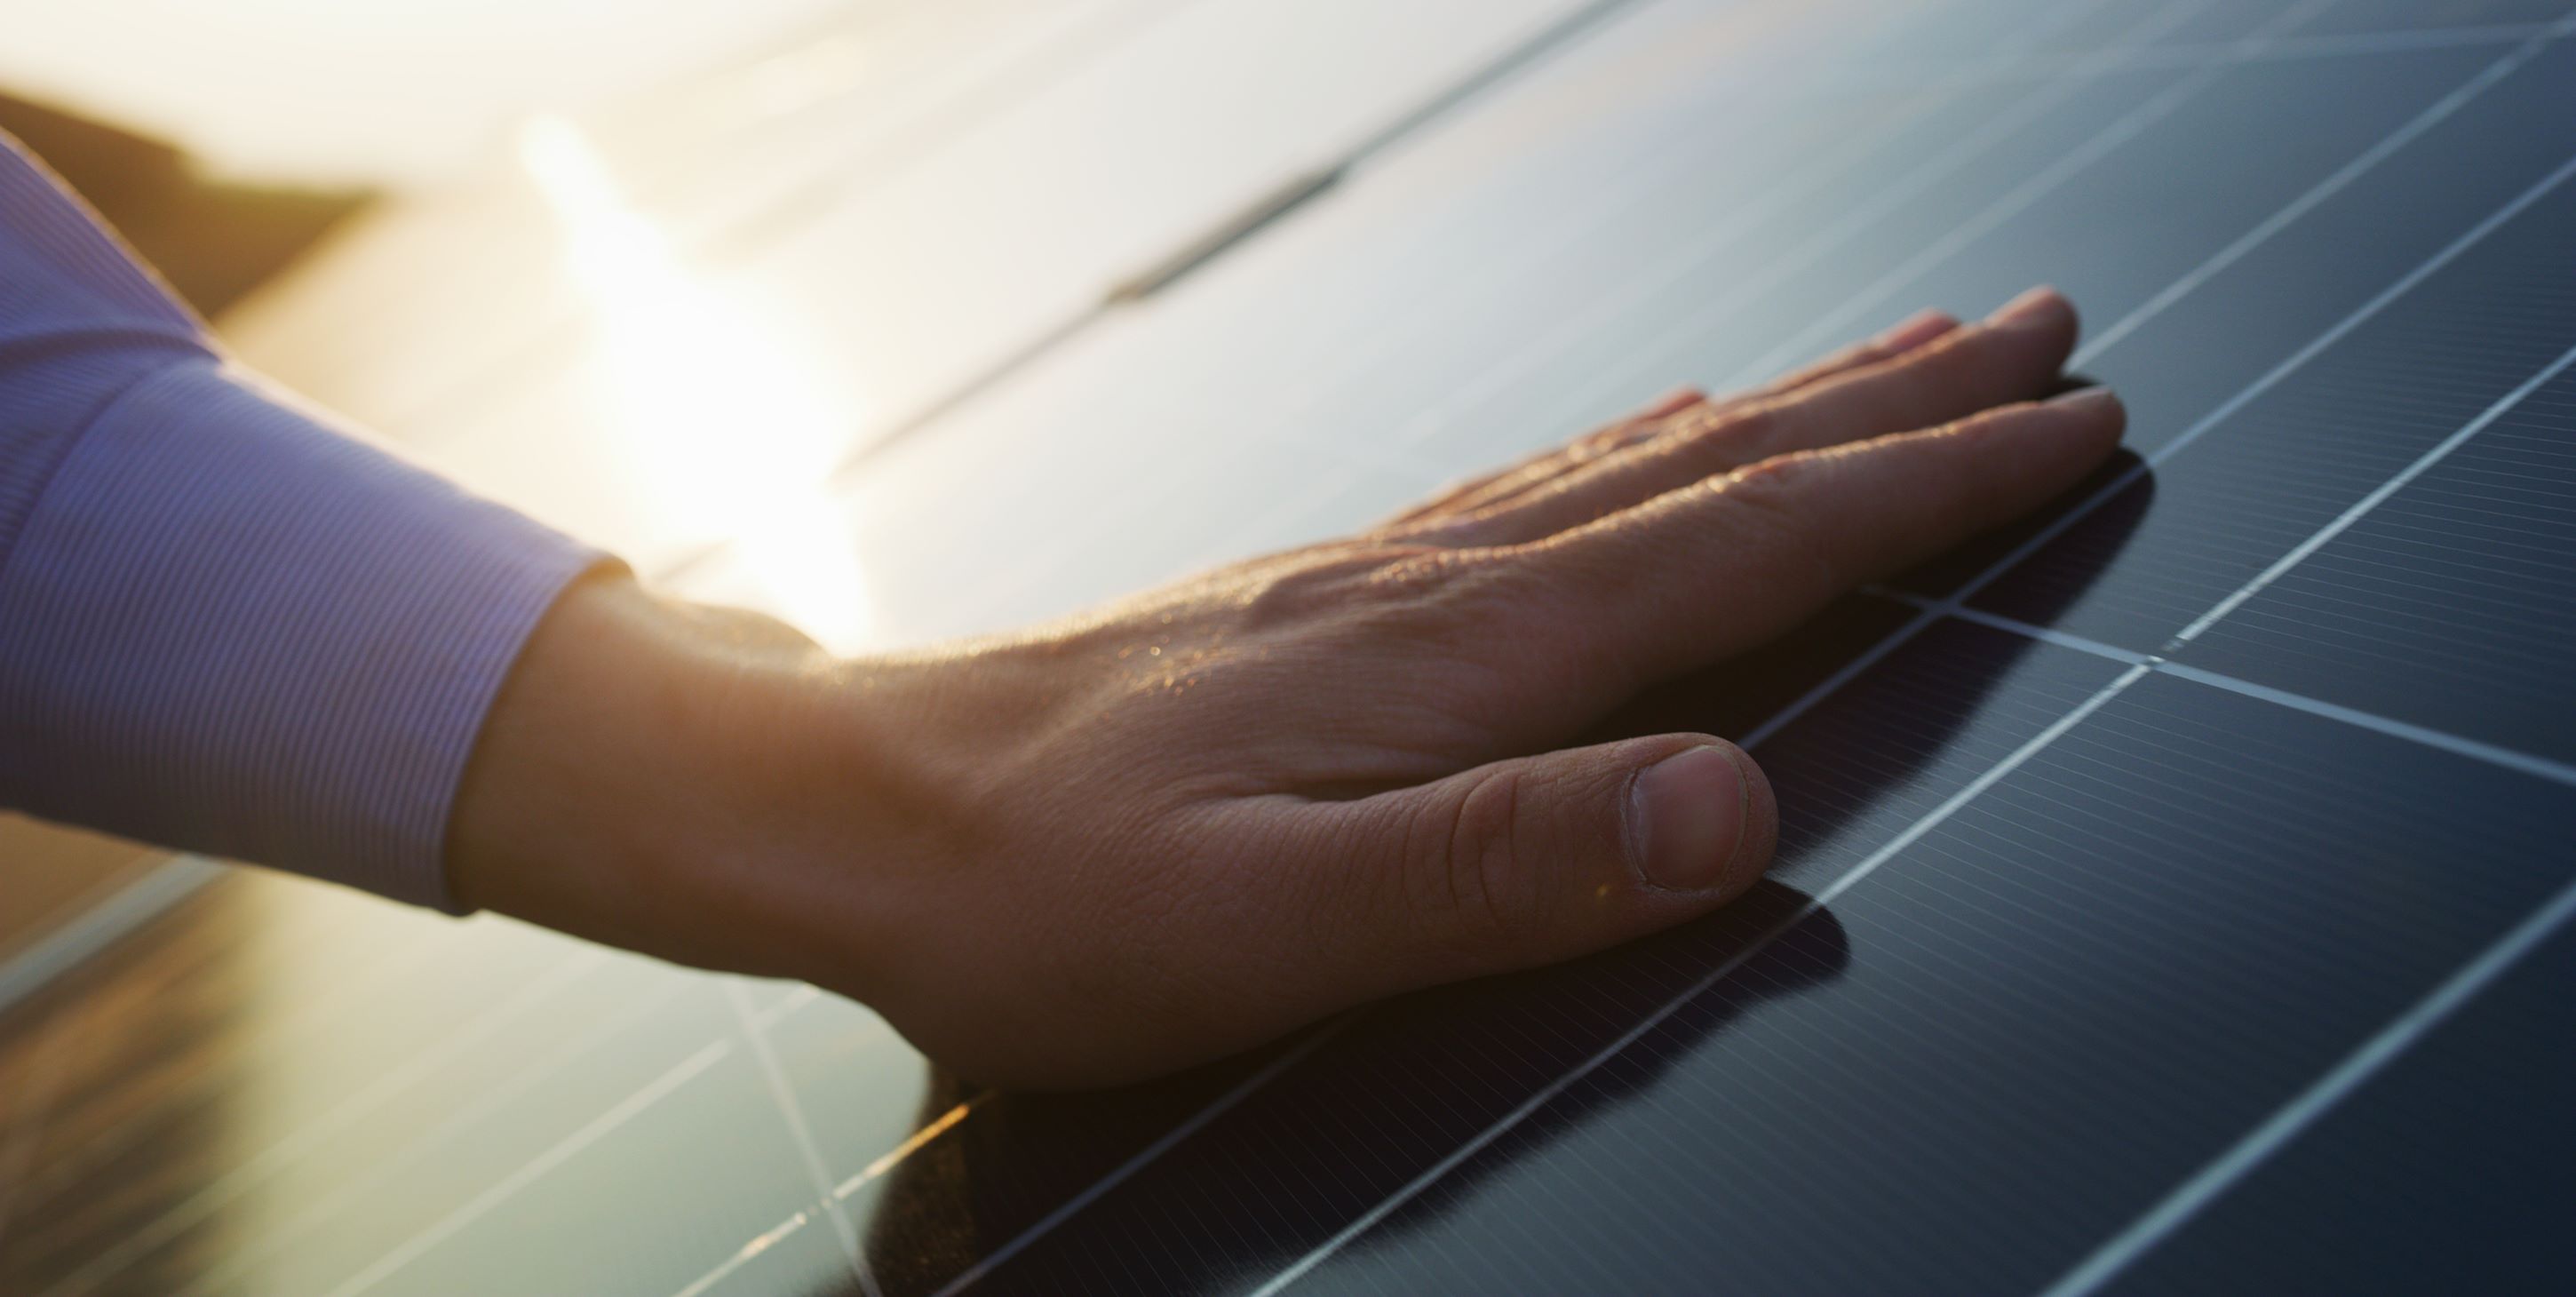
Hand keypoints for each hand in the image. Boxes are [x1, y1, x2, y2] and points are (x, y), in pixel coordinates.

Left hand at [447, 286, 2120, 1086]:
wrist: (858, 809)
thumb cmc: (1055, 894)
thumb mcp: (1279, 921)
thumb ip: (1508, 866)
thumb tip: (1734, 808)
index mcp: (1469, 654)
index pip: (1753, 546)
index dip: (1925, 490)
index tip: (2071, 428)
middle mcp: (1445, 580)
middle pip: (1723, 466)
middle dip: (1901, 406)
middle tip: (2046, 333)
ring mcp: (1384, 574)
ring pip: (1639, 461)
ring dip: (1792, 406)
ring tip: (1900, 353)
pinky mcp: (1326, 596)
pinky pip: (1537, 490)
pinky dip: (1643, 448)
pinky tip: (1652, 438)